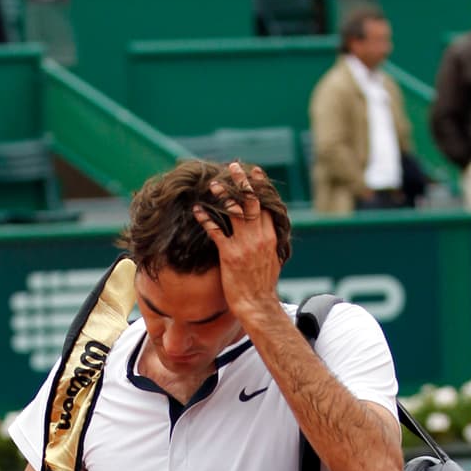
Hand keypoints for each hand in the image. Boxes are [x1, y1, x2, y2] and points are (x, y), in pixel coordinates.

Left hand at [191, 162, 280, 322]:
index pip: (266, 206)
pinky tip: (197, 209)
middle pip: (252, 202)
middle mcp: (259, 237)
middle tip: (234, 166)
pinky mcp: (230, 254)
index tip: (255, 173)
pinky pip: (216, 231)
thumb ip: (269, 244)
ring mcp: (245, 245)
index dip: (260, 188)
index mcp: (270, 237)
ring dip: (223, 195)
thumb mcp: (272, 261)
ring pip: (235, 212)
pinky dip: (206, 219)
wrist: (258, 304)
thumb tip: (268, 234)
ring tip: (214, 183)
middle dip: (243, 182)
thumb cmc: (263, 286)